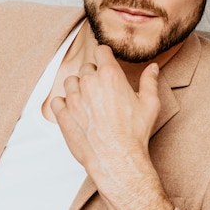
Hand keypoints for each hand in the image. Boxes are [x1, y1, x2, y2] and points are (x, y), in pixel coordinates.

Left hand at [50, 45, 172, 209]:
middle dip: (93, 75)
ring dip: (78, 88)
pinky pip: (57, 100)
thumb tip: (152, 68)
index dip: (104, 56)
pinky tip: (76, 112)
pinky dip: (64, 104)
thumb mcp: (150, 104)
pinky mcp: (62, 114)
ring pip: (70, 82)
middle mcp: (89, 82)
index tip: (106, 63)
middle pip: (86, 67)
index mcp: (110, 75)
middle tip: (103, 91)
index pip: (100, 50)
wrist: (117, 158)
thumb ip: (149, 82)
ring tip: (89, 102)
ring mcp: (73, 98)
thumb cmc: (135, 133)